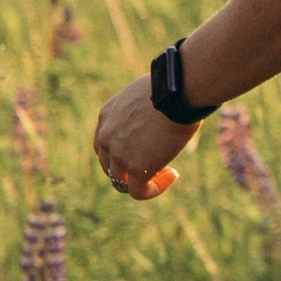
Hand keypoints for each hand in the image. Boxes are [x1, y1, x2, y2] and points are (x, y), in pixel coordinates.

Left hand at [93, 74, 192, 201]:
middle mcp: (106, 137)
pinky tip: (173, 175)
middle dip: (130, 168)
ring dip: (144, 179)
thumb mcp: (147, 92)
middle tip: (157, 162)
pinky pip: (139, 191)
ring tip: (168, 170)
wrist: (176, 94)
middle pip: (109, 165)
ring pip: (121, 182)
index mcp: (106, 117)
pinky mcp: (135, 168)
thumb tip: (161, 108)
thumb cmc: (171, 88)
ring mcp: (119, 154)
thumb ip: (145, 105)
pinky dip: (154, 188)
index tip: (147, 147)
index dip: (123, 151)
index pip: (104, 144)